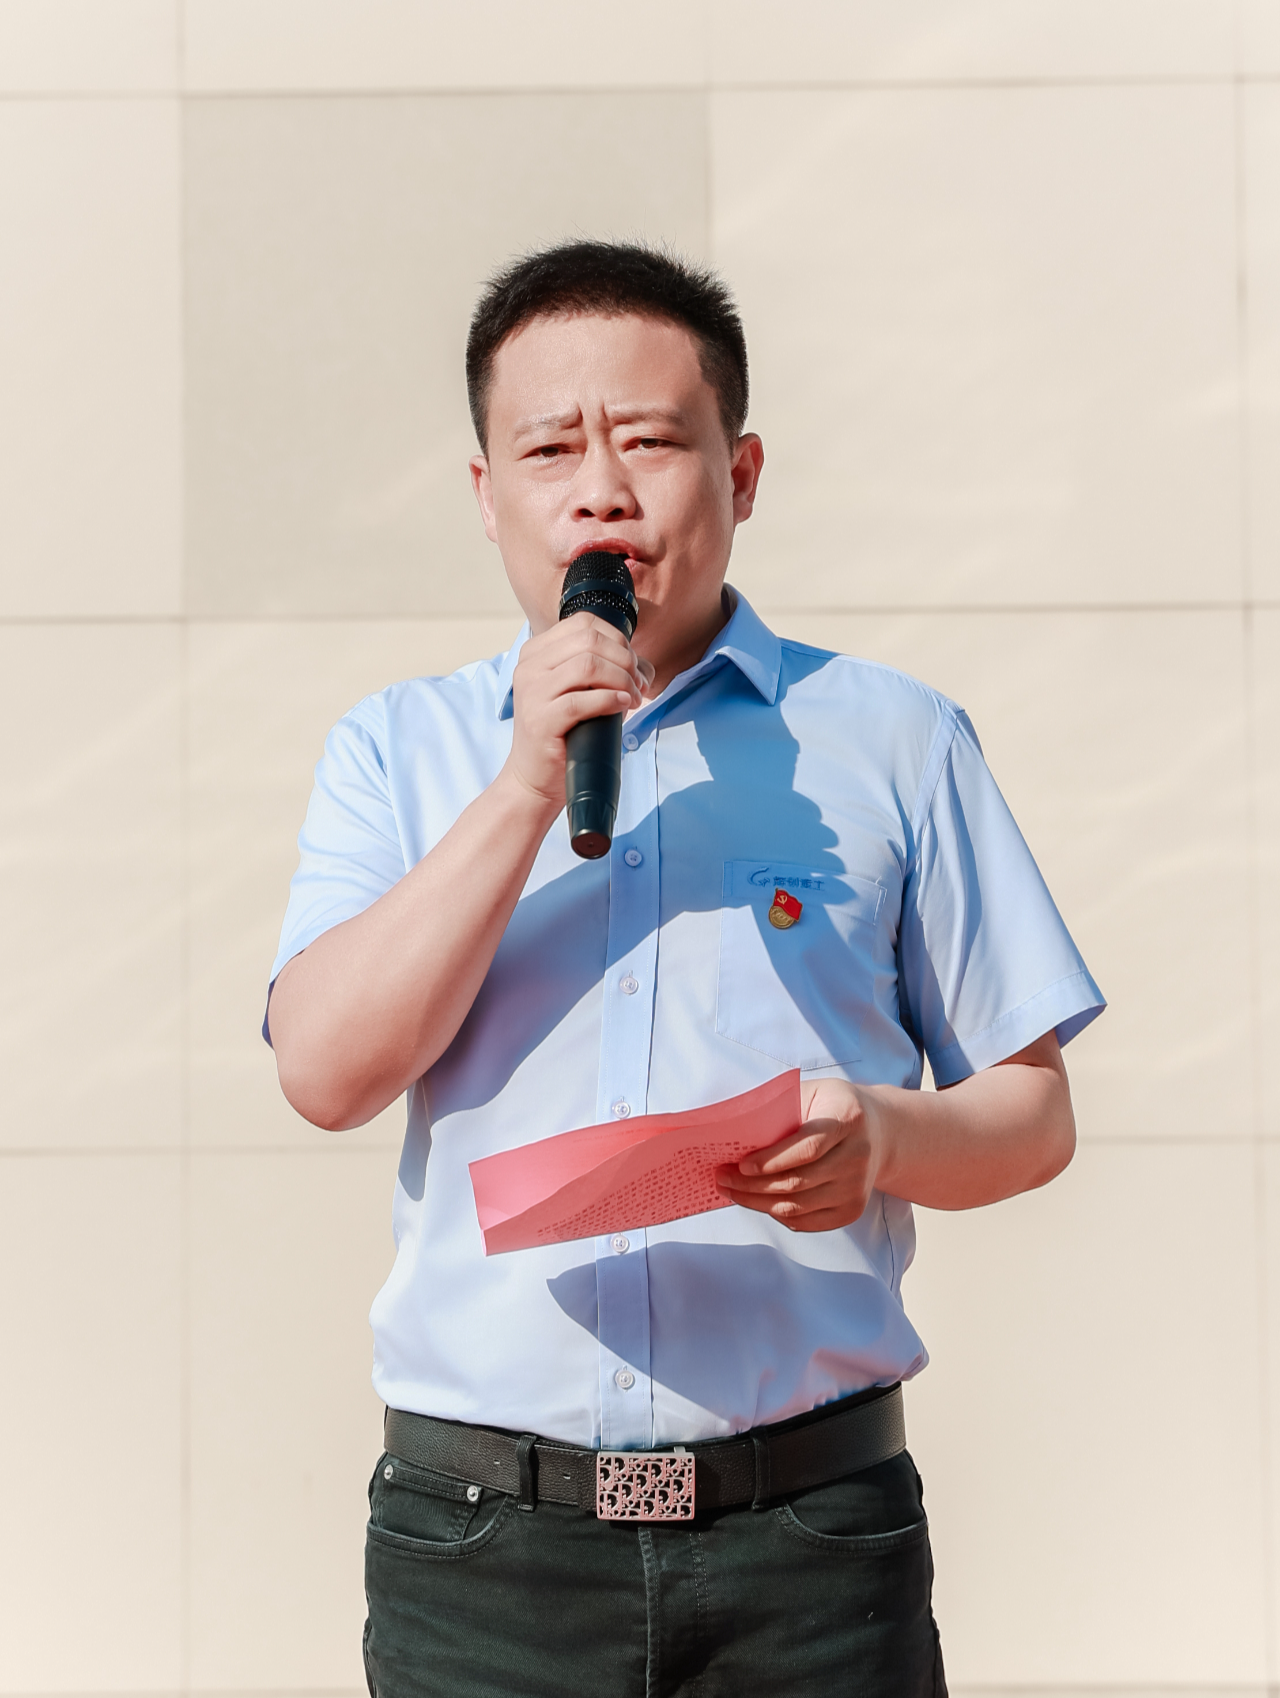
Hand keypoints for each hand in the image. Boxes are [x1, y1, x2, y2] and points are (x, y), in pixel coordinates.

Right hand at [504, 613, 654, 806]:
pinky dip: (611, 699)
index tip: (631, 665)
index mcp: (535, 652)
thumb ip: (607, 671)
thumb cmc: (563, 733)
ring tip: (633, 697)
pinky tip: (623, 706)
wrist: (535, 777)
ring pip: (588, 665)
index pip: (583, 623)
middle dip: (624, 660)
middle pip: (589, 640)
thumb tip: (645, 667)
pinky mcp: (541, 720)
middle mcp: (529, 667)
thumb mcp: (580, 692)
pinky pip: (583, 700)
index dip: (617, 640)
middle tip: (638, 684)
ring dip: (622, 679)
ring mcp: (532, 693)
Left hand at [716, 1078, 887, 1231]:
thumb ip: (781, 1108)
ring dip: (757, 1202)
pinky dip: (776, 1214)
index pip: (807, 1148)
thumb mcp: (813, 1092)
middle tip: (722, 1177)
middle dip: (752, 1184)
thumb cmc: (835, 1107)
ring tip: (731, 1190)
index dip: (772, 1160)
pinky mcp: (852, 1211)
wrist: (880, 1133)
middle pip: (798, 1182)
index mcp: (848, 1120)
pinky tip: (758, 1201)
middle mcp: (858, 1157)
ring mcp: (857, 1189)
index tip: (741, 1164)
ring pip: (798, 1207)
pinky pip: (806, 1222)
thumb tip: (734, 1129)